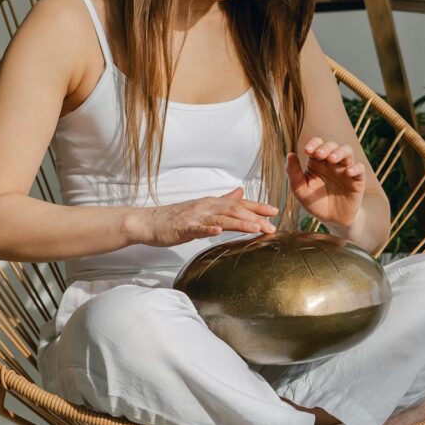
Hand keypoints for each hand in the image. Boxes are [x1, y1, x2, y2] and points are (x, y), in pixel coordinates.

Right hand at [127, 187, 278, 247]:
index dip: (257, 207)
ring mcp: (194, 217)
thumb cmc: (175, 217)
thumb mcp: (203, 206)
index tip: (274, 211)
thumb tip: (240, 192)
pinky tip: (218, 232)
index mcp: (211, 203)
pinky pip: (197, 228)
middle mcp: (206, 207)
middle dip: (255, 217)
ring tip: (256, 228)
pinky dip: (208, 229)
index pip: (239, 204)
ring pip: (221, 218)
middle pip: (234, 210)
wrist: (149, 222)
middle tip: (272, 225)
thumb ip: (223, 200)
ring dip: (240, 223)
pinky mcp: (183, 227)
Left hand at [286, 137, 365, 229]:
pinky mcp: (357, 180)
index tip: (307, 150)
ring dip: (340, 152)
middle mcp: (332, 163)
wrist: (332, 220)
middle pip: (332, 145)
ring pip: (347, 151)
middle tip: (319, 155)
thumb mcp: (300, 190)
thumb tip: (290, 154)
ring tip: (332, 159)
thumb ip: (293, 173)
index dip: (314, 143)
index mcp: (317, 162)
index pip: (317, 145)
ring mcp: (345, 169)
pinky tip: (348, 172)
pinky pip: (360, 169)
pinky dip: (355, 168)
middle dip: (325, 147)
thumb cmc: (314, 202)